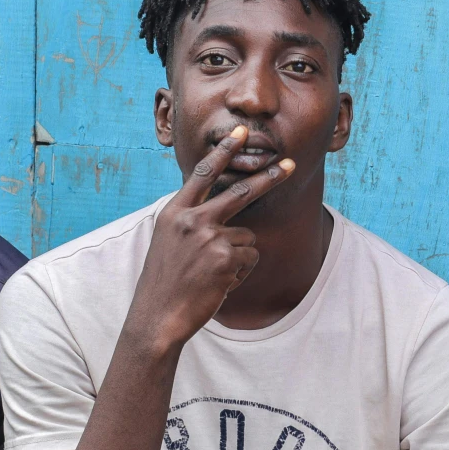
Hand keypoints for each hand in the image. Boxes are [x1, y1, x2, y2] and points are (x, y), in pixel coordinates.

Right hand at [128, 125, 294, 348]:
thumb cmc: (165, 282)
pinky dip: (240, 272)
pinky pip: (249, 258)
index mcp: (174, 212)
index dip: (224, 151)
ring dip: (238, 256)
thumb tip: (223, 212)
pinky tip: (218, 284)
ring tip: (213, 274)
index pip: (202, 173)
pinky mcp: (225, 257)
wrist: (158, 316)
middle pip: (240, 192)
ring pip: (247, 237)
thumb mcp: (168, 242)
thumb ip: (190, 221)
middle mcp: (192, 220)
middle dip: (269, 178)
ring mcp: (210, 237)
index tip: (241, 133)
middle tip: (290, 166)